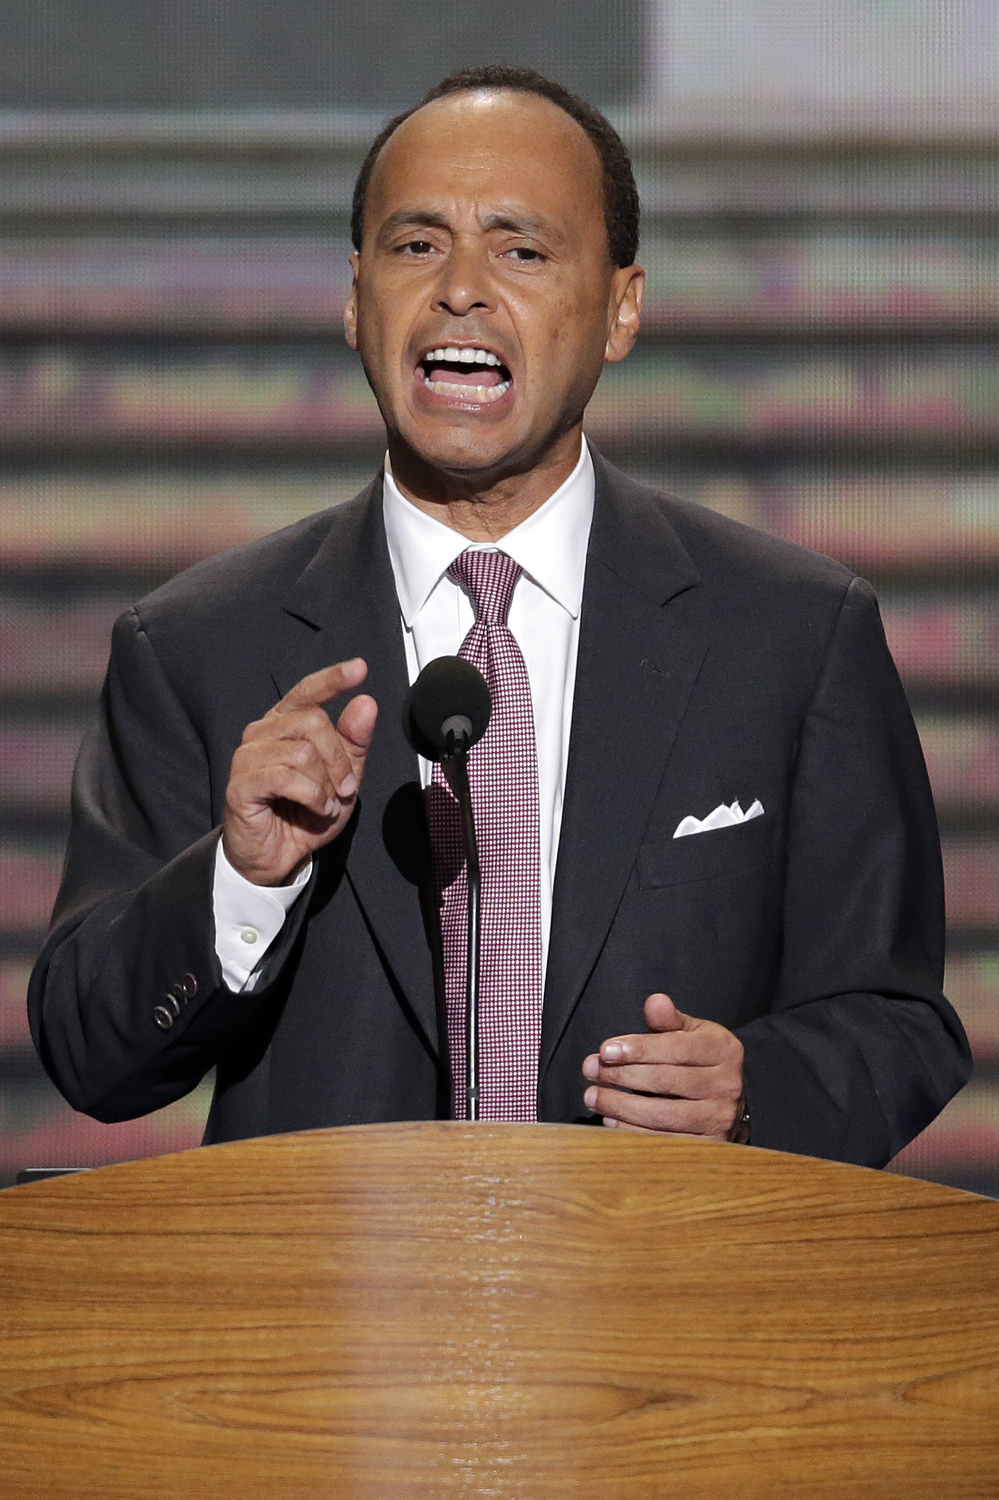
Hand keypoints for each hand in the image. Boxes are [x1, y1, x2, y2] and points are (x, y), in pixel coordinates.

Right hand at [222, 659, 376, 885]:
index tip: (360, 668)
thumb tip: (366, 703)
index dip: (333, 678)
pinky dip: (312, 796)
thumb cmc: (305, 812)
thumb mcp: (342, 777)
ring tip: (326, 804)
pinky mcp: (241, 784)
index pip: (307, 692)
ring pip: (303, 752)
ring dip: (326, 785)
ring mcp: (247, 757)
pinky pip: (286, 777)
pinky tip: (316, 808)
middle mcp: (262, 733)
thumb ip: (354, 741)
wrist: (277, 855)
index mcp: (284, 723)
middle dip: (340, 760)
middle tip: (344, 789)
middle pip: (314, 722)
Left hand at [582, 992, 744, 1141]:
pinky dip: (632, 1132)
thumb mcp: (694, 1033)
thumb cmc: (705, 1060)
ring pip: (662, 1115)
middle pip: (665, 1080)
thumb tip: (654, 1002)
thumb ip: (670, 1020)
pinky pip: (664, 1141)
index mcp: (723, 1050)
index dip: (638, 1049)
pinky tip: (611, 1120)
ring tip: (593, 1096)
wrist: (737, 1099)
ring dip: (620, 1106)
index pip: (676, 1048)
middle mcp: (726, 1085)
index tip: (605, 1050)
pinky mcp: (709, 1145)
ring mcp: (719, 1118)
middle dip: (621, 1075)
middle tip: (590, 1070)